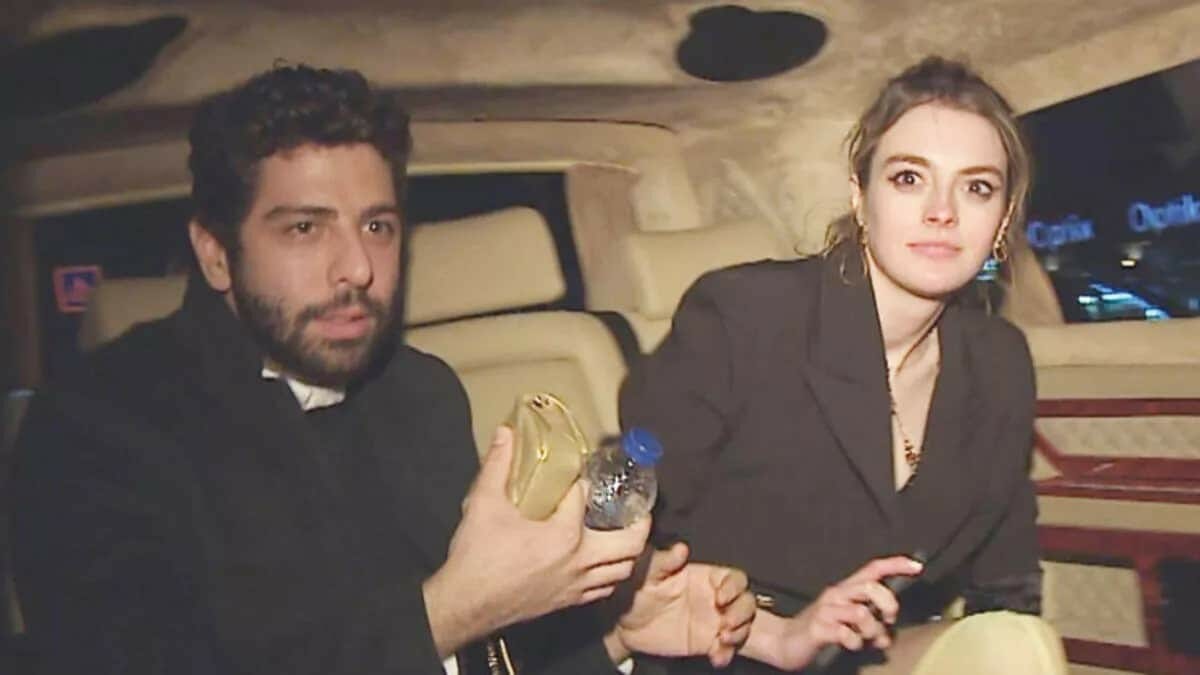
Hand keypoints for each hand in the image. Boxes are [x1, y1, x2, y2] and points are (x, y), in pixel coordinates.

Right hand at [424, 426, 650, 657]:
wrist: (465, 605)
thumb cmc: (476, 557)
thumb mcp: (484, 503)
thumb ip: (498, 465)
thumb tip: (505, 434)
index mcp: (563, 535)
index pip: (585, 498)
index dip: (583, 480)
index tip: (579, 471)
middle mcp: (578, 562)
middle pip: (629, 544)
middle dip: (640, 524)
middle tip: (639, 509)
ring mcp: (576, 586)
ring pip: (622, 571)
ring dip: (629, 553)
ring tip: (625, 535)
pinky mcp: (567, 602)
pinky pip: (604, 590)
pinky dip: (610, 575)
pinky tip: (601, 564)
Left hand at [608, 543, 755, 667]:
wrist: (623, 625)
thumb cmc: (636, 592)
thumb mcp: (647, 574)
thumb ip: (663, 562)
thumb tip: (680, 549)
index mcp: (704, 577)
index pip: (734, 578)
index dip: (735, 586)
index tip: (721, 597)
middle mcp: (714, 599)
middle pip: (746, 602)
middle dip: (742, 612)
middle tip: (725, 622)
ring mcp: (713, 622)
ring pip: (742, 626)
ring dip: (739, 633)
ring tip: (722, 639)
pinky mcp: (707, 644)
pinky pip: (727, 650)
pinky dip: (727, 654)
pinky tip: (716, 656)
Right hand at [743, 555, 922, 670]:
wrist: (785, 642)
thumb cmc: (822, 631)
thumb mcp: (850, 624)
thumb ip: (871, 624)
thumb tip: (889, 635)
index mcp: (846, 590)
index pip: (873, 569)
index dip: (896, 565)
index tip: (918, 566)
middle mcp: (836, 595)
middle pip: (871, 587)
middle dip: (887, 604)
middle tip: (888, 620)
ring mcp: (826, 611)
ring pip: (861, 612)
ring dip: (872, 630)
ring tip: (867, 640)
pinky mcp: (818, 629)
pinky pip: (846, 633)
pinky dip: (855, 641)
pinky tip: (850, 644)